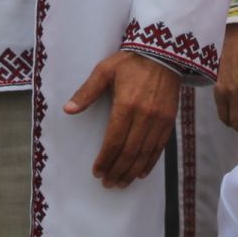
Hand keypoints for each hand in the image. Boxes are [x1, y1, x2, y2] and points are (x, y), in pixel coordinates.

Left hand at [65, 50, 178, 187]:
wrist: (163, 53)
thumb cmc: (130, 61)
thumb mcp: (104, 71)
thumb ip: (87, 92)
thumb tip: (68, 109)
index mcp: (126, 105)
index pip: (113, 141)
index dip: (105, 159)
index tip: (97, 171)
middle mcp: (144, 116)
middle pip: (129, 152)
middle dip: (117, 170)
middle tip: (107, 183)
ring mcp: (159, 120)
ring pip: (144, 154)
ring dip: (132, 171)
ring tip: (121, 183)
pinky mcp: (169, 120)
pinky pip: (159, 148)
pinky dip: (150, 163)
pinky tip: (141, 172)